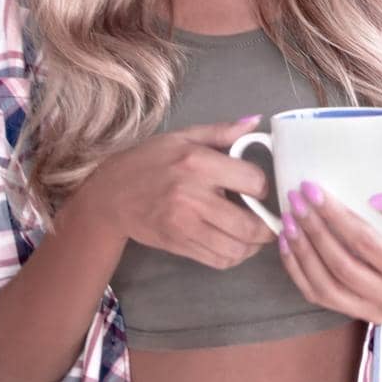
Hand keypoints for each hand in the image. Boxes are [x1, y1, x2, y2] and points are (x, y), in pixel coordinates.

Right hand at [78, 117, 275, 270]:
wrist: (110, 194)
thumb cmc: (150, 160)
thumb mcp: (184, 136)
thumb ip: (222, 131)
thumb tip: (255, 121)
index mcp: (198, 163)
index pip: (252, 181)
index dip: (263, 186)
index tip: (257, 188)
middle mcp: (193, 196)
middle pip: (249, 224)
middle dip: (267, 226)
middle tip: (270, 221)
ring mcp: (184, 225)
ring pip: (236, 248)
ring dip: (253, 246)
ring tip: (255, 236)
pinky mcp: (178, 244)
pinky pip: (218, 261)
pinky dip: (234, 257)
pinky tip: (235, 245)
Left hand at [277, 184, 381, 324]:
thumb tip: (376, 201)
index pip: (365, 241)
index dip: (336, 215)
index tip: (312, 189)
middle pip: (341, 264)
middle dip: (313, 229)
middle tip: (295, 200)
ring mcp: (370, 312)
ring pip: (325, 285)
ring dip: (301, 250)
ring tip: (288, 220)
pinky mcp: (351, 314)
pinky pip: (316, 295)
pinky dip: (296, 269)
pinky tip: (287, 242)